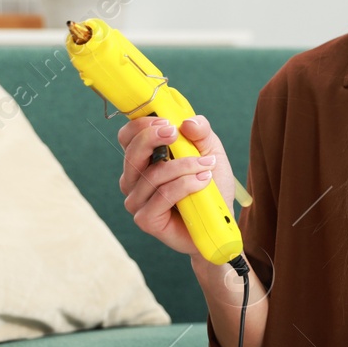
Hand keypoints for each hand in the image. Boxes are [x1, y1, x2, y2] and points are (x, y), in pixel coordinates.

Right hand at [118, 114, 236, 258]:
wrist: (219, 224)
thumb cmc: (211, 187)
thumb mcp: (211, 152)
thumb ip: (201, 133)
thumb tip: (187, 122)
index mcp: (142, 160)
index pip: (128, 137)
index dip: (142, 125)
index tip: (167, 122)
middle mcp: (133, 180)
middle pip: (132, 152)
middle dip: (153, 138)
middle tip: (176, 134)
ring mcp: (136, 201)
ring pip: (153, 174)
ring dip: (183, 166)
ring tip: (207, 166)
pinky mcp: (145, 219)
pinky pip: (162, 195)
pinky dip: (185, 185)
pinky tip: (203, 182)